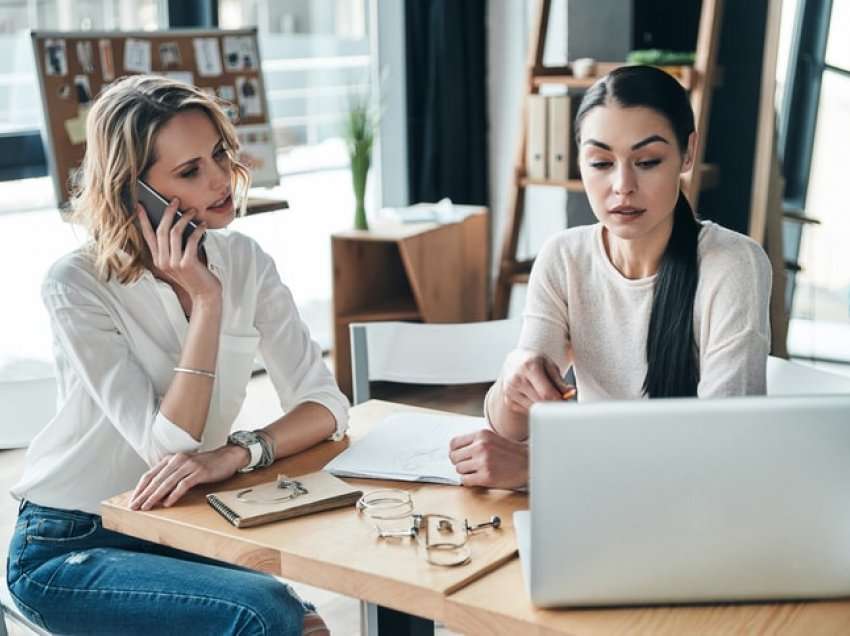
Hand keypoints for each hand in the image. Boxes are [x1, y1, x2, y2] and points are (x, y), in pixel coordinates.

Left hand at [129, 445, 247, 509]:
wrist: (227, 457)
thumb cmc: (205, 465)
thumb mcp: (185, 468)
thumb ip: (171, 477)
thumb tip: (157, 495)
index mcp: (171, 459)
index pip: (150, 474)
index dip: (140, 488)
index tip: (132, 500)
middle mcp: (178, 460)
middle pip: (156, 479)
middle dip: (143, 495)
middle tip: (134, 506)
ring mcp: (189, 465)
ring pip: (167, 482)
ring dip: (155, 496)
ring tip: (147, 507)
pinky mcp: (199, 471)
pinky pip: (183, 484)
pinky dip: (174, 494)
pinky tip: (168, 503)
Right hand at [137, 198, 220, 302]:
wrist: (205, 296)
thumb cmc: (195, 276)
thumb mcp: (180, 262)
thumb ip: (175, 248)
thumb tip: (177, 223)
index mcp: (158, 260)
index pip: (147, 236)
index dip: (143, 219)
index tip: (139, 205)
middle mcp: (163, 261)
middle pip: (161, 230)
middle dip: (168, 212)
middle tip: (175, 200)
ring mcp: (174, 263)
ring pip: (175, 233)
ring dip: (184, 218)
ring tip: (193, 211)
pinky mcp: (187, 264)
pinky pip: (191, 240)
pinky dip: (197, 230)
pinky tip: (202, 225)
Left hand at [449, 428, 528, 488]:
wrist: (528, 463)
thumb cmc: (510, 452)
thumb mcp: (492, 438)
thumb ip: (475, 441)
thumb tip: (454, 450)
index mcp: (481, 434)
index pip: (453, 443)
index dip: (454, 452)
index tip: (459, 457)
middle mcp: (481, 446)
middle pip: (454, 457)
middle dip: (460, 463)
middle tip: (470, 465)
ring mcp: (483, 461)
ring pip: (459, 469)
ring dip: (466, 472)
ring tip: (478, 471)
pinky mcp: (486, 476)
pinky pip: (465, 480)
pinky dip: (469, 481)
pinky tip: (479, 478)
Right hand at [500, 348, 573, 414]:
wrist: (513, 362)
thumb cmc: (534, 362)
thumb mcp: (549, 365)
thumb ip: (560, 381)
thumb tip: (570, 393)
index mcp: (529, 366)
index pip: (546, 392)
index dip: (559, 400)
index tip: (566, 401)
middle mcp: (517, 379)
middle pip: (541, 402)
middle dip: (553, 404)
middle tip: (560, 399)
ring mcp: (510, 391)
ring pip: (534, 409)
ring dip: (544, 406)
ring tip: (546, 395)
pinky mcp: (509, 400)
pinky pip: (527, 410)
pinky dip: (535, 407)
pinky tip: (534, 396)